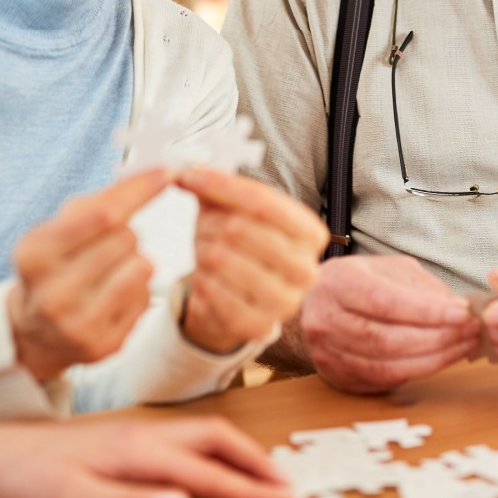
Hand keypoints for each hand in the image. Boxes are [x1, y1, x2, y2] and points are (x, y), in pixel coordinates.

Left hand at [0, 416, 293, 497]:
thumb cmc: (23, 482)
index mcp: (137, 449)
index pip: (208, 469)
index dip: (249, 487)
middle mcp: (141, 434)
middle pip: (215, 438)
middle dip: (255, 460)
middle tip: (287, 485)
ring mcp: (130, 434)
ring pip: (199, 435)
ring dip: (236, 452)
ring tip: (259, 474)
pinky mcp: (118, 440)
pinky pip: (181, 439)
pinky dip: (210, 451)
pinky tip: (204, 466)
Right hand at [8, 168, 168, 382]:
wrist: (36, 329)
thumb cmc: (55, 264)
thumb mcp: (61, 226)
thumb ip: (104, 200)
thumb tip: (156, 175)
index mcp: (33, 255)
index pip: (102, 215)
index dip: (139, 191)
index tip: (166, 173)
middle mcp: (51, 295)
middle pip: (125, 239)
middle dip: (125, 233)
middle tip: (106, 246)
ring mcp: (76, 326)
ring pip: (142, 267)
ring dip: (136, 260)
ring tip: (111, 270)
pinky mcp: (103, 346)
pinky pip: (146, 298)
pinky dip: (137, 290)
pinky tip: (113, 295)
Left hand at [176, 167, 329, 353]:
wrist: (237, 296)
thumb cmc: (240, 246)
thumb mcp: (234, 209)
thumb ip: (216, 186)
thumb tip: (187, 171)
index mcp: (310, 233)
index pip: (263, 202)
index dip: (222, 186)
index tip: (190, 176)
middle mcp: (306, 269)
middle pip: (241, 229)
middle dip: (210, 222)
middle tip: (202, 226)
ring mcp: (285, 302)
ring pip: (222, 259)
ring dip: (202, 250)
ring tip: (204, 250)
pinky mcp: (258, 326)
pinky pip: (214, 294)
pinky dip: (200, 280)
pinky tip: (203, 275)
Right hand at [300, 254, 478, 393]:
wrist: (313, 306)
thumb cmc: (357, 284)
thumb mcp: (387, 269)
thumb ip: (421, 287)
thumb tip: (459, 309)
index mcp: (338, 283)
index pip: (386, 302)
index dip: (427, 311)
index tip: (463, 313)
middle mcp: (327, 320)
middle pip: (388, 339)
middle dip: (438, 338)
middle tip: (471, 331)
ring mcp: (329, 353)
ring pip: (388, 365)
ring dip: (434, 359)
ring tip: (464, 346)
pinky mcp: (339, 376)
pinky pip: (385, 380)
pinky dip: (419, 371)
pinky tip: (442, 359)